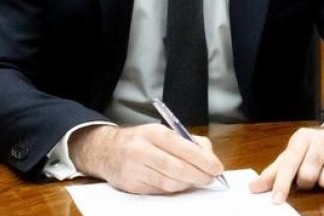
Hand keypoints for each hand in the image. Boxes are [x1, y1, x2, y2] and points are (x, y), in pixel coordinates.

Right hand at [68, 124, 223, 193]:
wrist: (106, 151)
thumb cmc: (142, 140)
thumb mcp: (163, 132)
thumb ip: (189, 141)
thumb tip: (209, 157)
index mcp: (153, 133)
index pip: (183, 147)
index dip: (203, 160)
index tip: (217, 168)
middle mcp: (141, 150)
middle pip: (177, 168)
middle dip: (199, 175)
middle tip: (211, 179)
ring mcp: (134, 169)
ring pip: (169, 183)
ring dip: (187, 184)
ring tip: (197, 180)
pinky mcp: (130, 185)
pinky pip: (158, 191)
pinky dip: (173, 189)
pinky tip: (179, 183)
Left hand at [249, 122, 323, 202]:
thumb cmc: (312, 149)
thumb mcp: (292, 155)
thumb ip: (273, 173)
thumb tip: (254, 188)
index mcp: (302, 138)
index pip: (289, 163)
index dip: (282, 183)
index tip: (277, 200)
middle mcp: (321, 138)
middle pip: (308, 174)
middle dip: (307, 183)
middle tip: (309, 177)